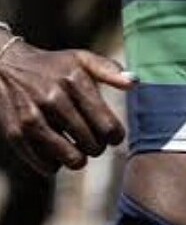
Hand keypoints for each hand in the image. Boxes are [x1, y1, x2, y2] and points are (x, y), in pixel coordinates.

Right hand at [0, 41, 135, 175]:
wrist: (5, 67)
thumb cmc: (53, 66)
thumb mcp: (81, 59)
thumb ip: (110, 70)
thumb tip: (134, 83)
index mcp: (75, 81)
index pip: (107, 125)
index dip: (115, 136)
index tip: (113, 136)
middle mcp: (53, 99)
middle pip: (92, 144)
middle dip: (98, 147)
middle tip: (95, 142)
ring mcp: (32, 117)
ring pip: (71, 158)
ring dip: (80, 159)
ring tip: (79, 151)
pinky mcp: (15, 133)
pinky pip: (46, 165)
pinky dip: (56, 164)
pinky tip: (57, 152)